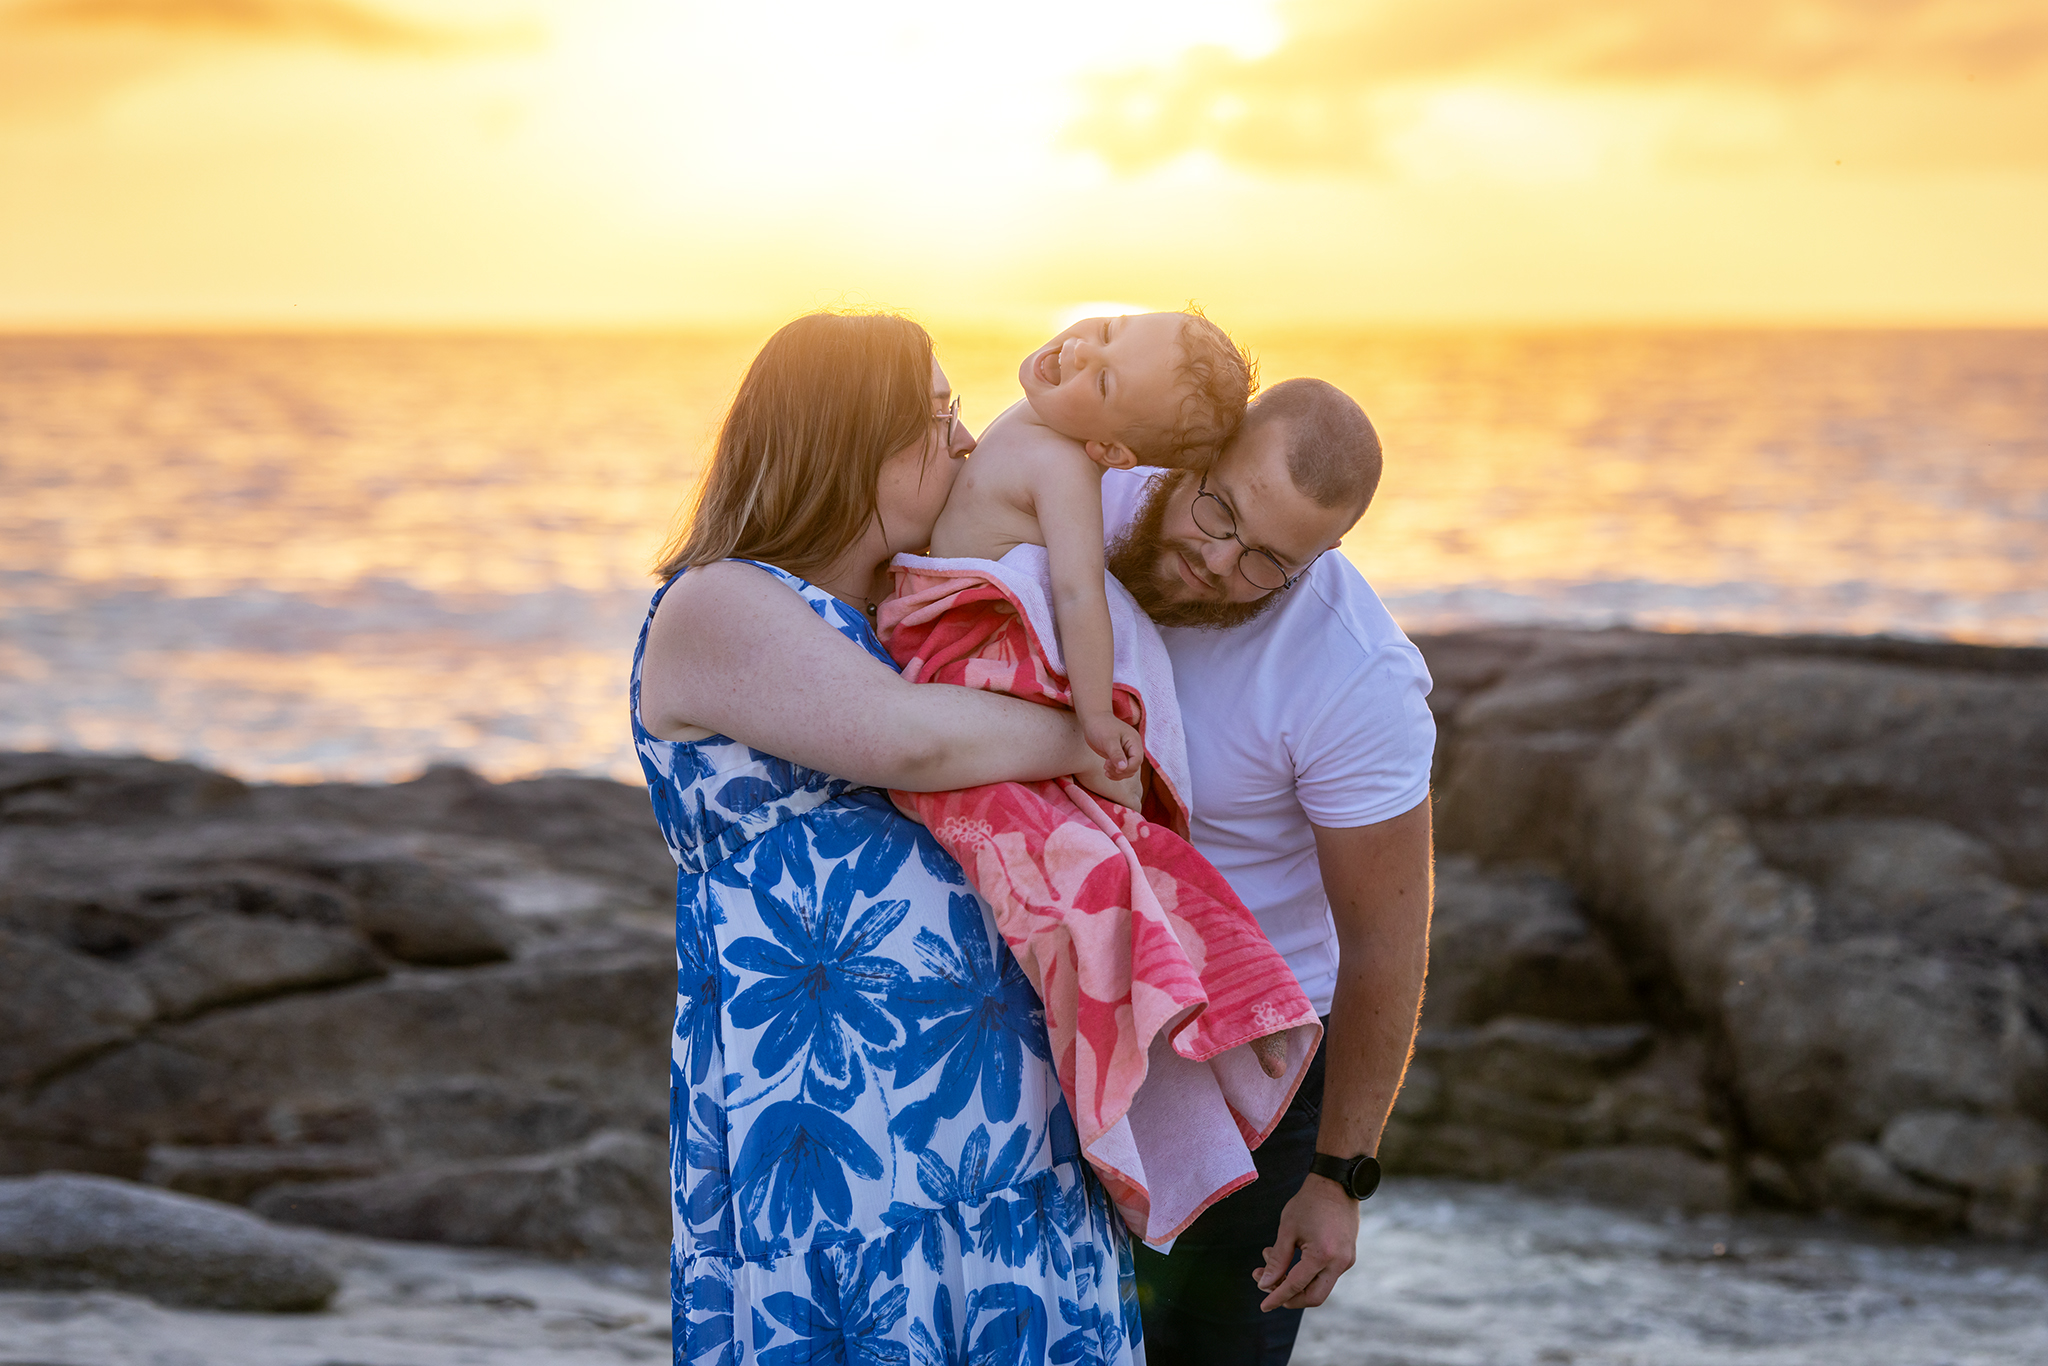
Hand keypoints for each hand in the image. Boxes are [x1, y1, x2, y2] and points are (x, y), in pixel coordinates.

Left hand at [1083, 713, 1142, 781]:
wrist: (1093, 719)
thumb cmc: (1101, 726)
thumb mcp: (1108, 740)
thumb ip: (1116, 754)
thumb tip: (1123, 768)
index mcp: (1134, 741)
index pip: (1137, 760)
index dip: (1127, 768)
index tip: (1113, 768)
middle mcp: (1133, 747)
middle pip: (1134, 767)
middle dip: (1121, 771)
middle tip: (1106, 766)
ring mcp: (1126, 752)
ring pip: (1128, 770)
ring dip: (1117, 773)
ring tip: (1105, 768)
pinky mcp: (1119, 755)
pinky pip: (1121, 768)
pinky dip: (1115, 772)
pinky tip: (1106, 770)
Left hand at [1252, 1174, 1359, 1311]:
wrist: (1336, 1183)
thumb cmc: (1309, 1202)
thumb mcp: (1288, 1229)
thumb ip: (1277, 1260)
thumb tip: (1265, 1284)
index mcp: (1323, 1255)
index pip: (1296, 1286)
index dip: (1277, 1297)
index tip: (1263, 1306)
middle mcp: (1339, 1263)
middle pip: (1313, 1297)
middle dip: (1289, 1297)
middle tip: (1267, 1285)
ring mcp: (1347, 1261)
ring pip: (1320, 1287)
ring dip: (1295, 1282)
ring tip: (1268, 1259)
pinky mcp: (1348, 1256)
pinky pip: (1326, 1275)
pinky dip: (1306, 1273)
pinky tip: (1288, 1258)